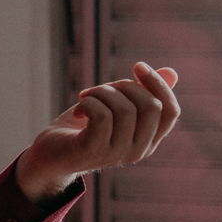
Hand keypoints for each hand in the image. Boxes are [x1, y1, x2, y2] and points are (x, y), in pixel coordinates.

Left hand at [15, 62, 179, 202]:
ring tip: (86, 98)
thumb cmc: (84, 127)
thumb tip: (172, 72)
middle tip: (101, 89)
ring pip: (124, 108)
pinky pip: (102, 115)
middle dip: (125, 85)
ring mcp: (117, 154)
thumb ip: (141, 94)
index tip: (138, 66)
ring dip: (101, 92)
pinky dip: (89, 102)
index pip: (171, 111)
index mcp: (148, 140)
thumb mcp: (115, 106)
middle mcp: (138, 151)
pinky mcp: (93, 151)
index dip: (158, 84)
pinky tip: (79, 109)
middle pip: (151, 106)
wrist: (50, 155)